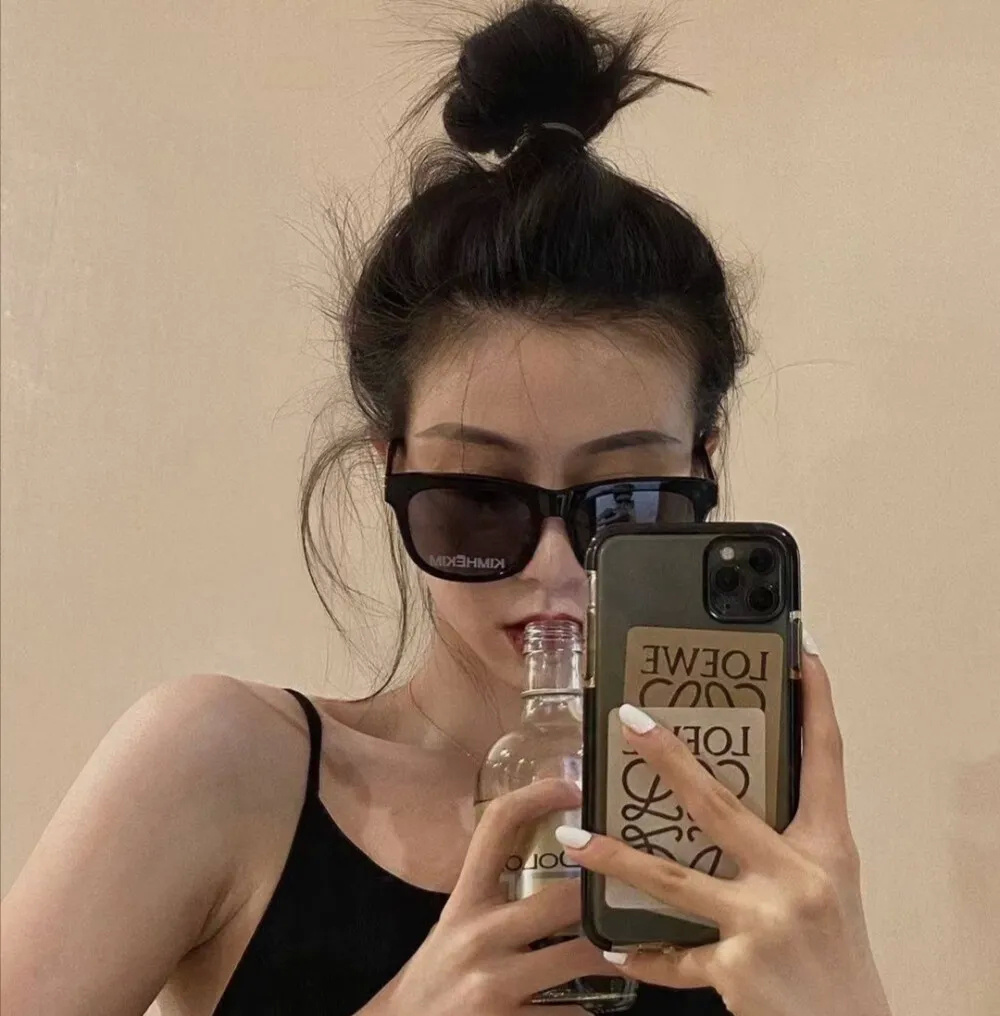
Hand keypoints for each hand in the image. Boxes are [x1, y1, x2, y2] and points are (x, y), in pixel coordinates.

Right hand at [371, 778, 620, 1015]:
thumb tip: (550, 864)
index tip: (573, 787)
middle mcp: (478, 935)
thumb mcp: (454, 927)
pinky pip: (570, 1014)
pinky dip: (589, 1010)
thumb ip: (492, 898)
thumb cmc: (434, 978)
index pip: (497, 827)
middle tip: (633, 886)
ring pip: (578, 957)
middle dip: (602, 895)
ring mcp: (494, 983)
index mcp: (464, 901)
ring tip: (631, 947)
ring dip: (612, 954)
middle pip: (561, 899)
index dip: (537, 796)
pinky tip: (597, 1005)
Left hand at [555, 639, 891, 1015]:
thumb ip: (784, 845)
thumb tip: (728, 798)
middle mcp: (798, 877)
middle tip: (627, 719)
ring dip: (614, 857)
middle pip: (720, 802)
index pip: (825, 759)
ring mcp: (764, 923)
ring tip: (571, 837)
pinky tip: (613, 948)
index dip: (815, 701)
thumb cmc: (837, 958)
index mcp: (828, 849)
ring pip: (671, 878)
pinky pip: (673, 958)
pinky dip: (643, 954)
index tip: (801, 649)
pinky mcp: (737, 971)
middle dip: (668, 758)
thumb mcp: (827, 889)